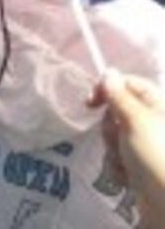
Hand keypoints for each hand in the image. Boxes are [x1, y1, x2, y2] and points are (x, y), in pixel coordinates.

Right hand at [89, 70, 164, 226]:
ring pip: (113, 137)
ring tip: (126, 163)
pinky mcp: (138, 166)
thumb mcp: (136, 121)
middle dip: (110, 127)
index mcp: (159, 107)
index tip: (90, 101)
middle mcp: (152, 123)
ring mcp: (145, 146)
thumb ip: (119, 96)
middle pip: (117, 112)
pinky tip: (128, 176)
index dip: (108, 88)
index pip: (130, 84)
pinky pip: (116, 157)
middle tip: (118, 138)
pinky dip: (118, 166)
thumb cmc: (155, 156)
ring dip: (113, 150)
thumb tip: (108, 71)